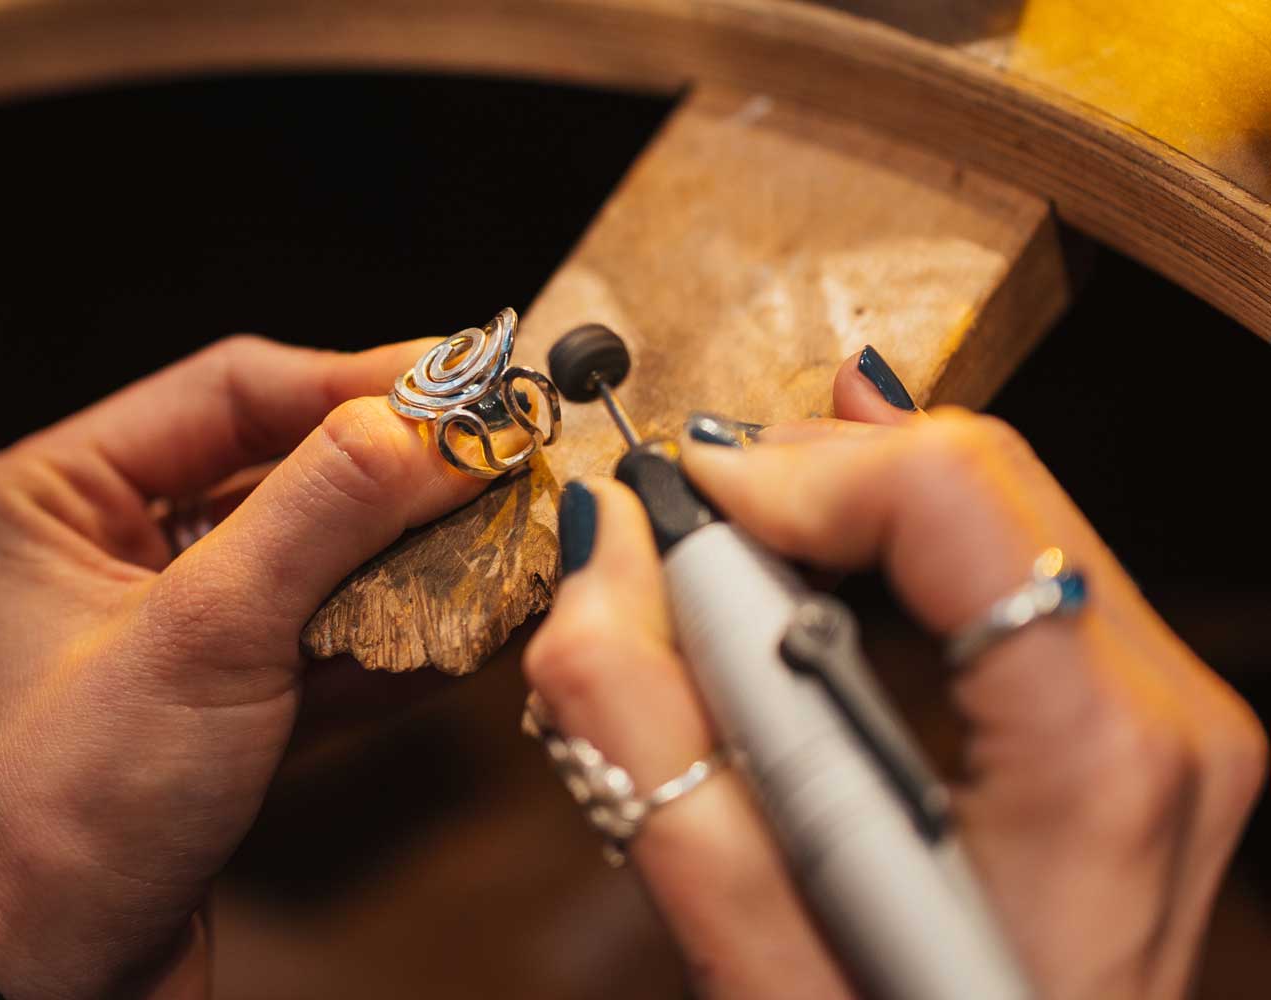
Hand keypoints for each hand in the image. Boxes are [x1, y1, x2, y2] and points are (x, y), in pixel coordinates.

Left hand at [0, 335, 480, 998]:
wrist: (45, 990)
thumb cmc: (67, 813)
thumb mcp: (204, 637)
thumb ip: (324, 511)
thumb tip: (437, 422)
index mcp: (57, 495)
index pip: (233, 391)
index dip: (358, 379)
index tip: (470, 385)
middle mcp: (107, 545)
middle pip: (283, 469)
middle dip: (396, 480)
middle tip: (503, 465)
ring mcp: (168, 626)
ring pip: (315, 558)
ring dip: (408, 560)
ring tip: (506, 546)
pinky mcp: (220, 699)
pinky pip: (320, 639)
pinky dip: (390, 638)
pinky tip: (466, 632)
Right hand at [522, 350, 1266, 998]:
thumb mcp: (751, 955)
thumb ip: (647, 739)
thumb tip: (600, 541)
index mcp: (1092, 767)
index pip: (949, 497)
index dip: (789, 473)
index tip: (678, 503)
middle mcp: (1167, 719)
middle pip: (976, 480)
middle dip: (806, 481)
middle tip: (685, 532)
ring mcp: (1170, 716)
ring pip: (995, 507)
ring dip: (847, 511)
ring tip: (736, 551)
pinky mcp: (1138, 721)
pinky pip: (1018, 564)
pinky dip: (905, 542)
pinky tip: (838, 533)